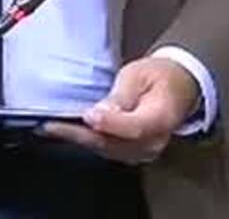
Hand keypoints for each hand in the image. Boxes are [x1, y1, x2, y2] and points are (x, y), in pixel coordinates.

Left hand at [41, 56, 200, 164]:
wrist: (176, 87)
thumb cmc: (158, 77)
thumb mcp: (138, 75)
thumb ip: (121, 96)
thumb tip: (100, 114)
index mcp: (162, 117)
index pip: (135, 128)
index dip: (110, 124)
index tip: (88, 115)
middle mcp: (154, 141)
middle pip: (115, 144)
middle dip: (80, 135)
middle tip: (52, 126)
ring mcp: (144, 151)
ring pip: (107, 150)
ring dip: (79, 140)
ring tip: (52, 129)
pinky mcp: (133, 153)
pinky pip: (108, 150)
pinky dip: (87, 142)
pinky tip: (68, 134)